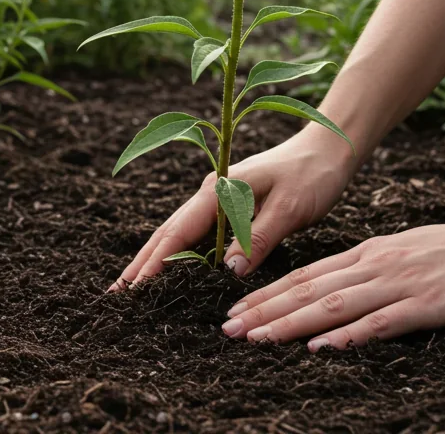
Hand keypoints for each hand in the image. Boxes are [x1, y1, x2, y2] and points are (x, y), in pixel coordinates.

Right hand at [110, 127, 355, 290]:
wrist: (329, 149)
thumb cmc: (313, 174)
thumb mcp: (290, 207)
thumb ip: (258, 238)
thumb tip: (227, 272)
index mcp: (218, 190)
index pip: (178, 232)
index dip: (155, 263)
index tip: (133, 288)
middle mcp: (211, 194)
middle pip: (167, 233)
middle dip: (140, 264)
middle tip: (114, 294)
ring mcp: (217, 200)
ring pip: (178, 234)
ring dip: (154, 260)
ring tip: (132, 287)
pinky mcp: (229, 207)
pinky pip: (196, 235)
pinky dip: (178, 254)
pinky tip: (171, 270)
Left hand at [219, 202, 444, 348]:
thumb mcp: (407, 252)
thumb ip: (372, 269)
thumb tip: (337, 290)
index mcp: (370, 253)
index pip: (307, 275)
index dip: (268, 293)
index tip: (235, 309)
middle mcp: (376, 265)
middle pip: (308, 289)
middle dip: (264, 309)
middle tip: (227, 328)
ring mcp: (401, 284)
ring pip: (333, 304)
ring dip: (290, 323)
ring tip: (255, 338)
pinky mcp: (429, 304)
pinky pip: (381, 322)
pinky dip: (347, 335)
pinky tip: (320, 347)